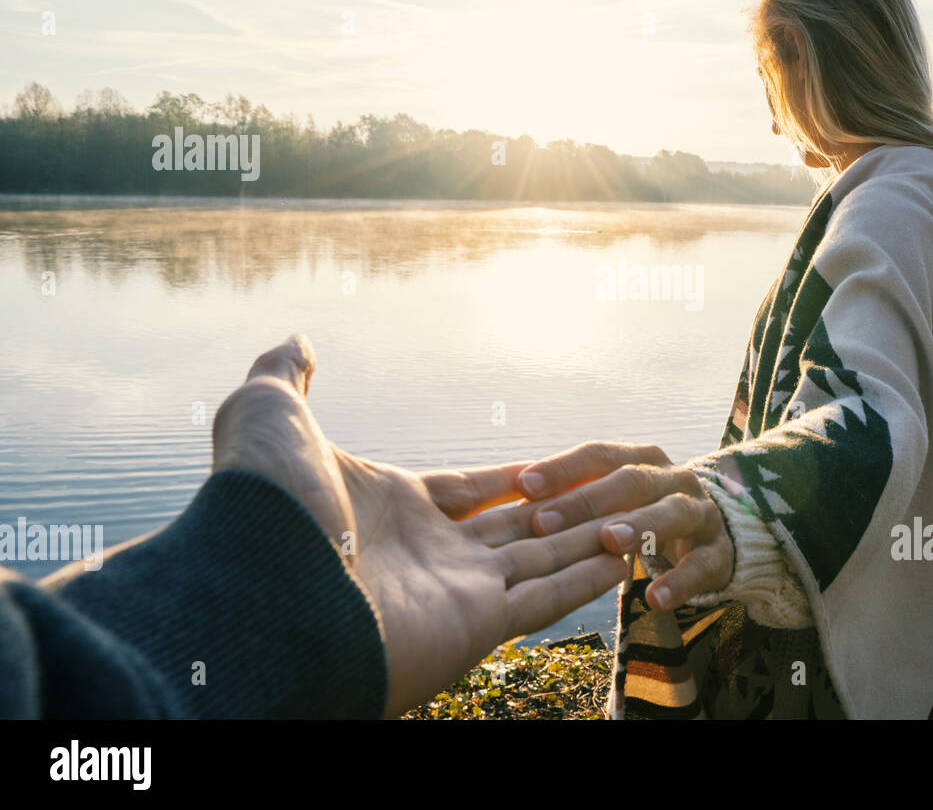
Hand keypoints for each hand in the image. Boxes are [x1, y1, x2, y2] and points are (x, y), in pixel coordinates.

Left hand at [211, 335, 627, 716]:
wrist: (261, 583)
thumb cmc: (262, 500)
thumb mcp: (268, 414)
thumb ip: (289, 376)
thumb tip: (298, 338)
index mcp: (393, 506)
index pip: (470, 487)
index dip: (512, 477)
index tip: (549, 467)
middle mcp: (429, 552)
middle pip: (513, 527)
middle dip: (561, 511)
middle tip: (613, 492)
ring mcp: (455, 591)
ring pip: (541, 560)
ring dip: (588, 541)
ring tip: (638, 522)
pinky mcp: (477, 625)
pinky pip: (546, 599)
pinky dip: (589, 579)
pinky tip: (627, 556)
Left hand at [517, 442, 734, 612]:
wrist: (714, 533)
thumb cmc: (642, 514)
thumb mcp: (614, 498)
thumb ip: (574, 494)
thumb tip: (506, 497)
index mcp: (639, 459)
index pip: (598, 455)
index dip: (562, 468)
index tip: (523, 485)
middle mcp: (671, 477)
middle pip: (630, 480)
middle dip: (587, 500)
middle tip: (545, 523)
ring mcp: (699, 512)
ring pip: (670, 512)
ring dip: (640, 526)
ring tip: (610, 543)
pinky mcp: (718, 552)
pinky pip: (702, 566)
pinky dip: (680, 581)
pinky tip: (656, 600)